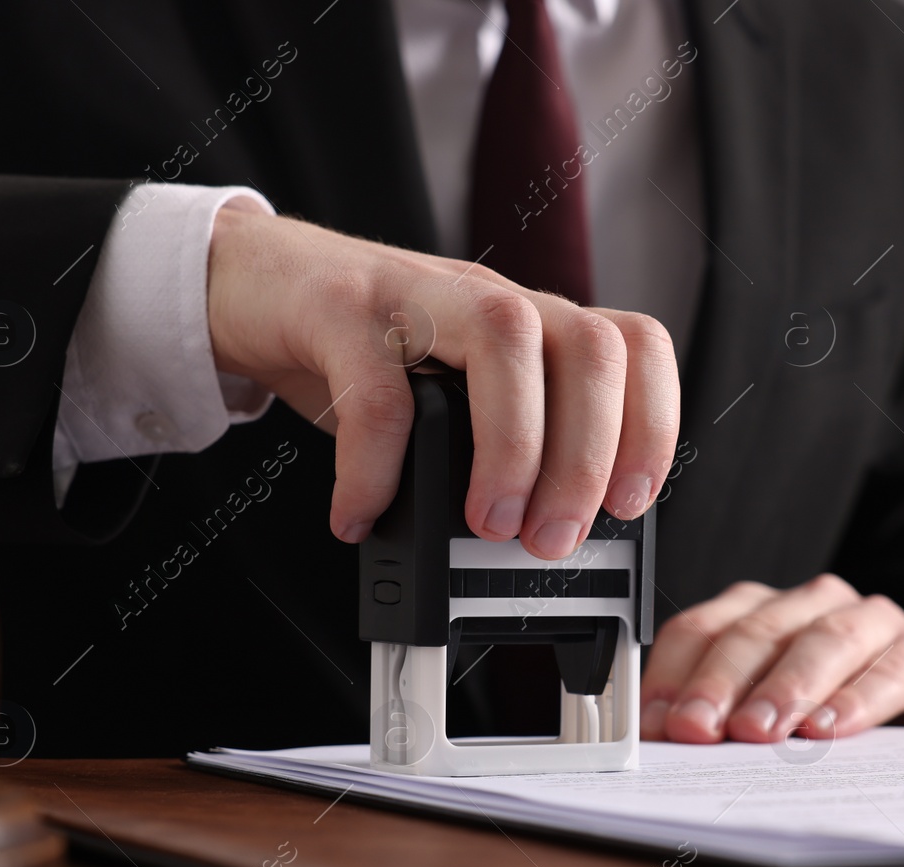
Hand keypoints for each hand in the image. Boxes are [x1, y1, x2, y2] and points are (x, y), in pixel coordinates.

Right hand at [206, 204, 678, 557]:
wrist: (252, 287)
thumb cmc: (367, 357)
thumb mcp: (453, 400)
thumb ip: (503, 450)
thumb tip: (544, 542)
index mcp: (532, 326)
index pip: (634, 346)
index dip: (651, 423)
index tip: (629, 503)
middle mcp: (488, 300)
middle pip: (589, 346)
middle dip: (586, 458)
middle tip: (551, 538)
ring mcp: (417, 295)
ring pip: (505, 339)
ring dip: (513, 448)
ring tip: (485, 525)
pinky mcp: (340, 309)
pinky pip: (376, 386)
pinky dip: (376, 468)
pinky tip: (361, 513)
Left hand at [640, 575, 903, 742]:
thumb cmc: (830, 735)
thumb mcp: (762, 733)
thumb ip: (713, 726)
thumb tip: (658, 740)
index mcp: (758, 614)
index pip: (701, 629)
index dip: (676, 675)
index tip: (659, 724)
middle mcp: (812, 605)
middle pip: (756, 630)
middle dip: (722, 682)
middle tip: (700, 730)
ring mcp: (873, 621)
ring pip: (825, 636)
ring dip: (788, 685)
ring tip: (762, 732)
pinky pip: (897, 663)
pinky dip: (862, 696)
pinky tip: (833, 728)